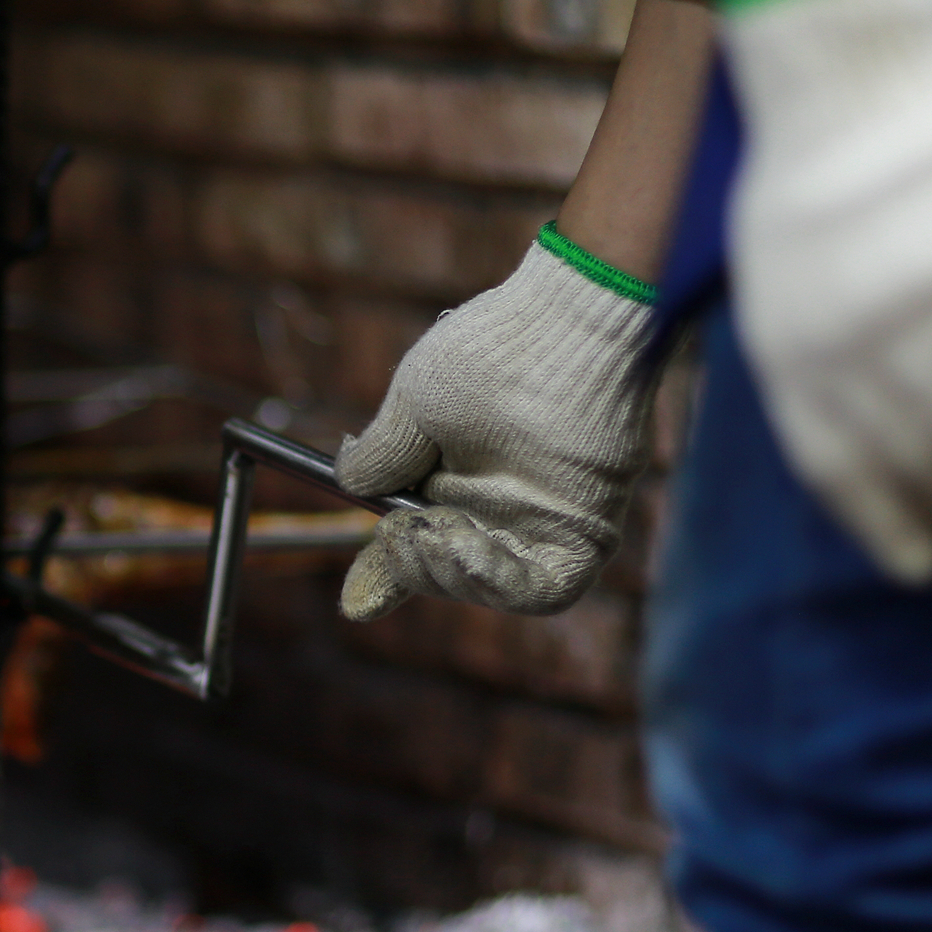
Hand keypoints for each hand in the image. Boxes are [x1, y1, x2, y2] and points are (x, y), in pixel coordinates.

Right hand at [335, 235, 658, 620]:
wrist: (560, 328)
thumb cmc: (491, 352)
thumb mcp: (414, 406)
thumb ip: (383, 456)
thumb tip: (348, 481)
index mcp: (452, 480)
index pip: (413, 546)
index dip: (382, 578)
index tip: (355, 604)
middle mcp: (497, 507)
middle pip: (445, 573)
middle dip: (413, 570)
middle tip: (399, 533)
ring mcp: (541, 523)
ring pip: (490, 587)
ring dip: (450, 576)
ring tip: (431, 533)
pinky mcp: (583, 533)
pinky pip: (543, 589)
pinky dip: (499, 581)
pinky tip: (466, 543)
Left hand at [722, 0, 931, 583]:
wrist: (849, 92)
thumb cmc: (811, 183)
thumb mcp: (776, 290)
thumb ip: (816, 358)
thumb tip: (870, 420)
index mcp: (786, 363)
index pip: (841, 471)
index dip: (888, 525)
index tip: (923, 566)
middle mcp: (844, 357)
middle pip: (920, 460)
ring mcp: (912, 324)